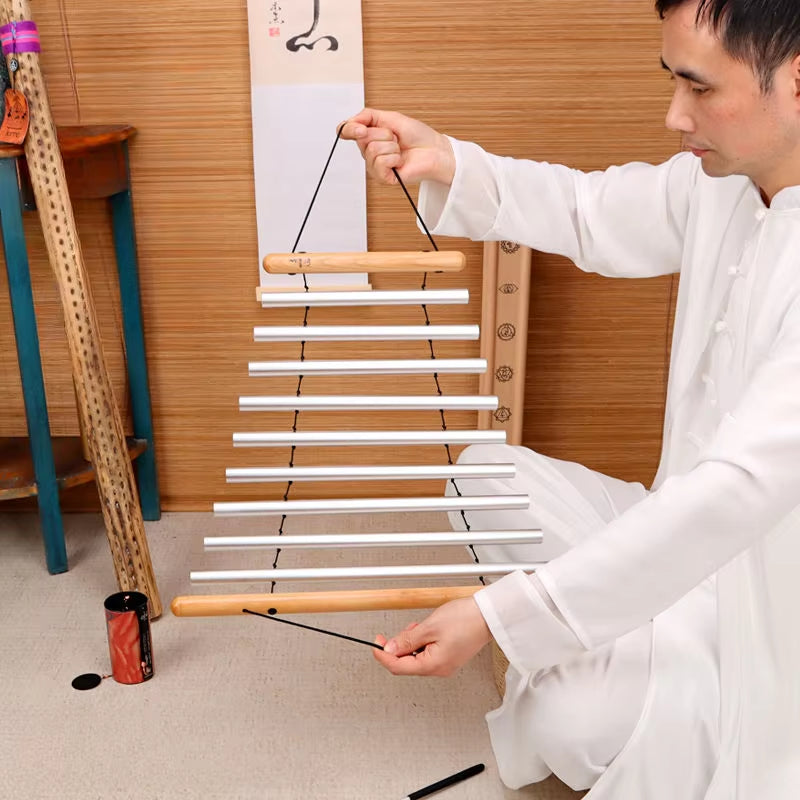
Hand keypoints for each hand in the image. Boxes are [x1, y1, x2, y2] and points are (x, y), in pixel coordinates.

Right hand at [339, 108, 455, 186]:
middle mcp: (369, 152)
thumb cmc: (417, 135)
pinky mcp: (384, 178)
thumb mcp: (391, 118)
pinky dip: (394, 158)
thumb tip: (349, 122)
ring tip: (400, 150)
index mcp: (369, 136)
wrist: (434, 149)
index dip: (349, 129)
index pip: (346, 132)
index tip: (361, 128)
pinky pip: (380, 163)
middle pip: (362, 138)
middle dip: (383, 133)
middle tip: (396, 138)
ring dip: (391, 146)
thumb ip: (368, 116)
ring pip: (372, 150)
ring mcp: (375, 166)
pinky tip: (401, 161)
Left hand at [373, 597, 492, 676]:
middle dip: (400, 646)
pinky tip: (426, 630)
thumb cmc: (465, 619)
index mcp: (433, 665)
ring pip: (417, 657)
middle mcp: (440, 669)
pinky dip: (422, 642)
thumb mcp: (429, 627)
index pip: (398, 666)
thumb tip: (390, 649)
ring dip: (412, 642)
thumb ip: (407, 639)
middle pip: (407, 663)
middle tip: (400, 630)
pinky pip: (428, 653)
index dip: (383, 655)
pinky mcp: (450, 656)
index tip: (376, 643)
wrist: (489, 615)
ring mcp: (446, 664)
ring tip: (418, 626)